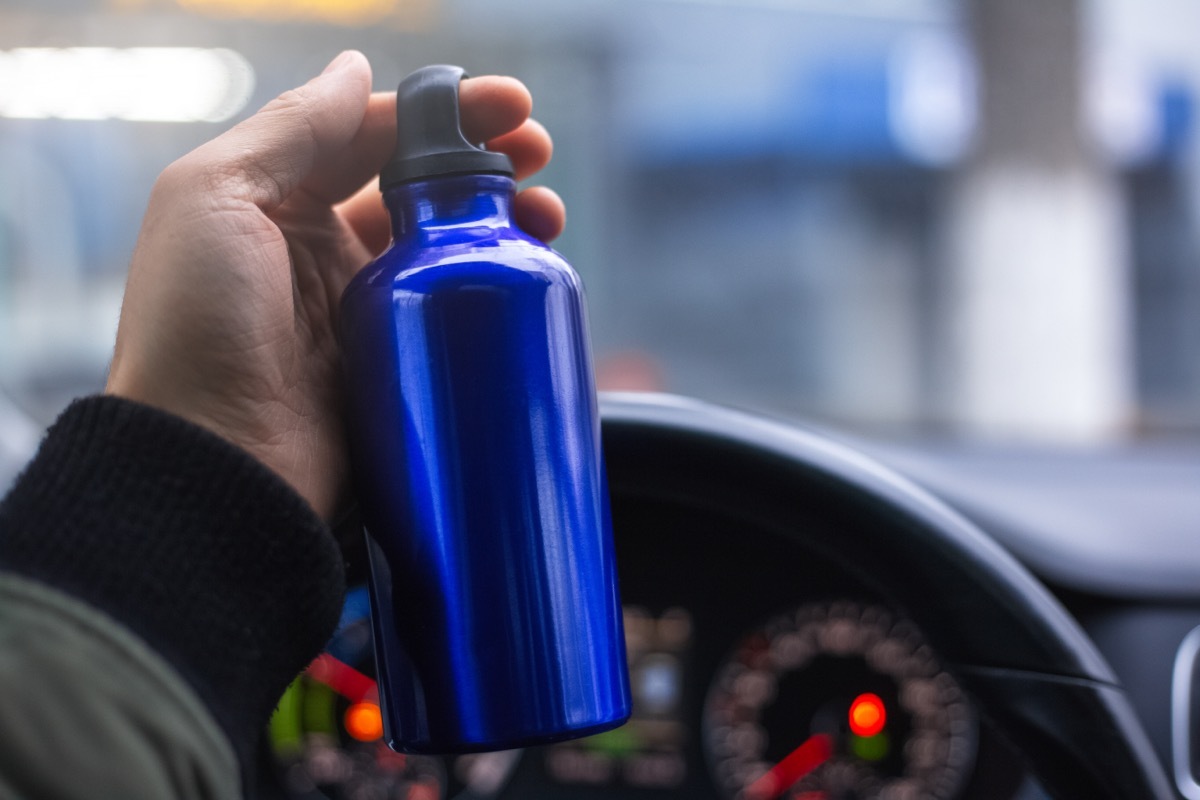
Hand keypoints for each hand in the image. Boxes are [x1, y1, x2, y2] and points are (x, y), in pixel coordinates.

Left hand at [105, 51, 564, 518]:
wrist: (215, 463)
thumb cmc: (195, 330)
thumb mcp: (215, 199)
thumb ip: (289, 129)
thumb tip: (354, 66)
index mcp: (278, 202)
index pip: (373, 136)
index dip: (442, 114)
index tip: (508, 107)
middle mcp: (325, 251)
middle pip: (423, 188)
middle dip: (486, 162)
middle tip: (537, 159)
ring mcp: (366, 311)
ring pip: (450, 249)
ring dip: (503, 223)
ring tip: (546, 220)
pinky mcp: (398, 365)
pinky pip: (456, 316)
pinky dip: (495, 291)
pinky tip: (527, 278)